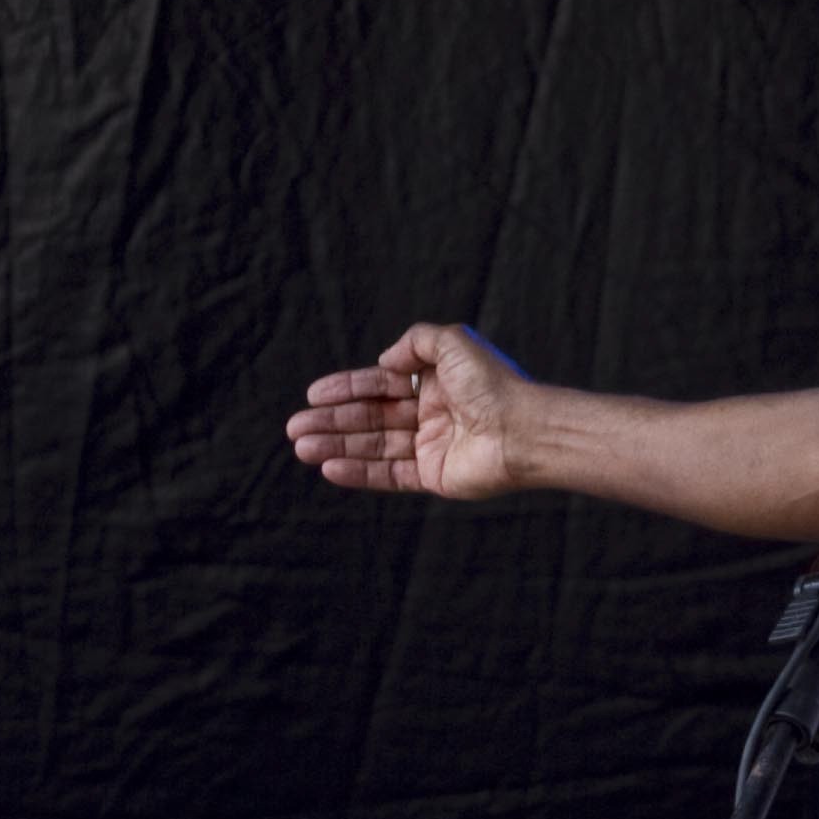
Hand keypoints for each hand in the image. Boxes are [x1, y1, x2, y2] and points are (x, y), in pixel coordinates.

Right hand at [285, 322, 530, 500]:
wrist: (524, 430)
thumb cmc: (493, 384)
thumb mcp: (453, 342)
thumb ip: (416, 342)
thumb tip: (385, 361)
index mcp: (435, 383)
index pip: (380, 384)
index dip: (347, 389)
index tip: (313, 394)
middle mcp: (432, 414)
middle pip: (371, 418)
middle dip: (332, 421)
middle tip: (294, 427)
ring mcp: (433, 446)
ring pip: (374, 447)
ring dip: (336, 446)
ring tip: (301, 446)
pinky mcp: (436, 476)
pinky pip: (390, 475)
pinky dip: (359, 472)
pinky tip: (329, 467)